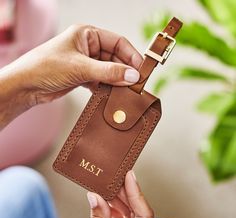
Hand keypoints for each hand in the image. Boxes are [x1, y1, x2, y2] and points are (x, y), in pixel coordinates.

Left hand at [0, 25, 141, 128]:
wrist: (26, 86)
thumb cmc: (46, 67)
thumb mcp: (81, 68)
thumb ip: (108, 72)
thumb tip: (132, 76)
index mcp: (87, 35)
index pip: (117, 42)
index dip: (131, 55)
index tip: (141, 70)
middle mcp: (88, 47)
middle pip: (114, 58)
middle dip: (125, 71)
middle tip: (136, 85)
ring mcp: (86, 63)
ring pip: (109, 71)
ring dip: (117, 81)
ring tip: (126, 92)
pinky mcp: (83, 77)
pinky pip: (101, 81)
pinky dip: (107, 88)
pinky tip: (111, 95)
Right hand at [87, 171, 153, 217]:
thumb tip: (94, 198)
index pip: (145, 212)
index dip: (136, 191)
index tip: (129, 174)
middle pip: (138, 209)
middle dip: (123, 193)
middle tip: (112, 179)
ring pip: (133, 213)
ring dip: (119, 202)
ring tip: (106, 192)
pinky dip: (118, 211)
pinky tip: (107, 205)